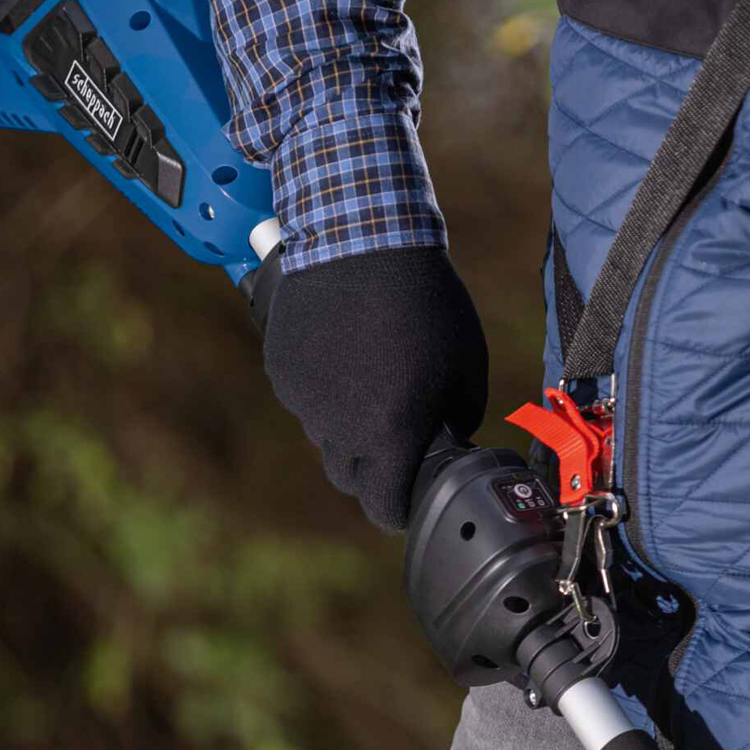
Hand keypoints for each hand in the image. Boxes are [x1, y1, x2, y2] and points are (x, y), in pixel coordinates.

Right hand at [262, 246, 488, 530]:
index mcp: (390, 432)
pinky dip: (325, 392)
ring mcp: (303, 400)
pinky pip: (305, 401)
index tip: (411, 499)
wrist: (361, 240)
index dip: (401, 510)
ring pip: (326, 439)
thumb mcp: (467, 364)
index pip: (385, 507)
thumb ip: (459, 418)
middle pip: (351, 479)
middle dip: (375, 471)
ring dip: (348, 428)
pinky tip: (346, 352)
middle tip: (398, 438)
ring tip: (374, 377)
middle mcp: (339, 427)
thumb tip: (446, 441)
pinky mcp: (281, 372)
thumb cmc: (426, 303)